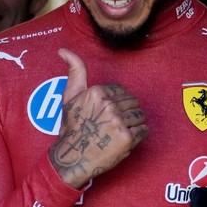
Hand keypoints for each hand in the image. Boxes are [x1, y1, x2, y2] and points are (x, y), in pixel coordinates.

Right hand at [50, 48, 147, 188]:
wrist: (73, 156)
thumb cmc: (72, 126)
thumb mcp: (69, 96)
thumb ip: (74, 70)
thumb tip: (62, 50)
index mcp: (97, 92)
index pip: (121, 91)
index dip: (116, 102)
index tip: (105, 113)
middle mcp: (108, 105)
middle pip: (133, 102)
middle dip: (125, 112)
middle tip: (111, 123)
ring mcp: (118, 122)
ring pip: (140, 115)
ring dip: (132, 123)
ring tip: (117, 130)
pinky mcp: (127, 138)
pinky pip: (144, 130)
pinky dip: (138, 135)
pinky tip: (124, 138)